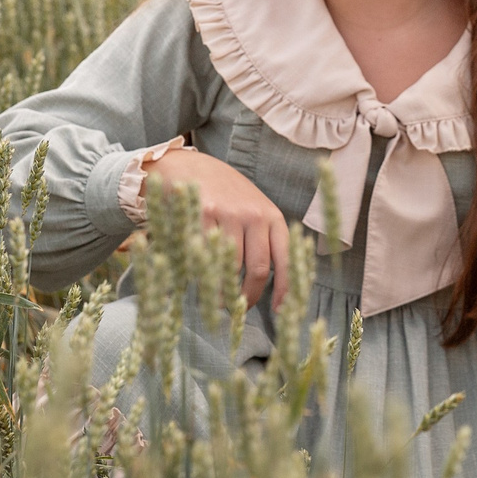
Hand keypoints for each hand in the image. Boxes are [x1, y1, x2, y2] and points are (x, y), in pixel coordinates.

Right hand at [145, 147, 290, 307]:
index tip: (280, 310)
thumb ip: (264, 240)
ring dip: (223, 292)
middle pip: (258, 269)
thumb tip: (272, 285)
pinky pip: (206, 258)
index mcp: (272, 216)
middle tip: (239, 309)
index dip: (285, 289)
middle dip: (249, 296)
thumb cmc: (225, 195)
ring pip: (230, 268)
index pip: (286, 259)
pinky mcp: (202, 216)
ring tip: (217, 300)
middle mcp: (254, 215)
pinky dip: (203, 276)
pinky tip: (200, 280)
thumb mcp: (253, 210)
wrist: (190, 167)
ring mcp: (228, 215)